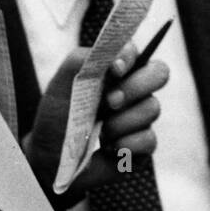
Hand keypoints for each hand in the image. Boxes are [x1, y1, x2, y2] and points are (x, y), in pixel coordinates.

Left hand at [24, 42, 168, 200]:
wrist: (50, 158)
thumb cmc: (57, 117)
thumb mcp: (61, 83)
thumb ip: (83, 58)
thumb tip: (114, 56)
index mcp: (116, 72)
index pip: (138, 52)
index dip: (131, 57)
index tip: (115, 69)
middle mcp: (133, 91)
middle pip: (159, 73)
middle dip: (135, 87)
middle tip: (110, 102)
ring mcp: (140, 118)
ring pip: (152, 108)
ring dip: (122, 121)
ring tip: (101, 132)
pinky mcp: (143, 146)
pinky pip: (149, 139)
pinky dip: (126, 144)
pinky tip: (109, 149)